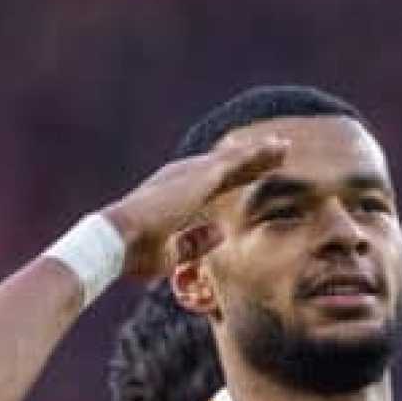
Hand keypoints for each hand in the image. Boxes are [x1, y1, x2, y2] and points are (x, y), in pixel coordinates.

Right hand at [102, 135, 287, 279]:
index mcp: (175, 194)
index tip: (254, 173)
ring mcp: (192, 173)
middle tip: (275, 152)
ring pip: (234, 158)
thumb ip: (197, 242)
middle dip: (251, 160)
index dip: (235, 178)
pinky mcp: (201, 176)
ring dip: (259, 153)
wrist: (118, 240)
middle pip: (226, 165)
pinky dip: (257, 154)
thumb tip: (222, 232)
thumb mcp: (172, 253)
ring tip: (283, 147)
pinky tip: (276, 150)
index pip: (212, 183)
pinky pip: (237, 161)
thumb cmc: (135, 252)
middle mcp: (183, 177)